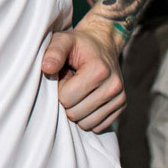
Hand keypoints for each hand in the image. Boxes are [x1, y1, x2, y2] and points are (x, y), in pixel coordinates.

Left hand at [40, 14, 125, 131]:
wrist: (102, 43)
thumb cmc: (78, 44)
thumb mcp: (63, 41)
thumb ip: (54, 53)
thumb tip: (46, 68)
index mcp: (99, 70)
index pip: (66, 99)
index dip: (59, 89)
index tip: (64, 76)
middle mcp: (113, 86)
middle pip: (75, 114)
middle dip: (67, 101)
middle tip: (71, 84)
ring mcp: (119, 98)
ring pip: (87, 124)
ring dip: (77, 110)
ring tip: (79, 91)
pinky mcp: (121, 106)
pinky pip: (98, 127)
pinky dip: (88, 117)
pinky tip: (88, 99)